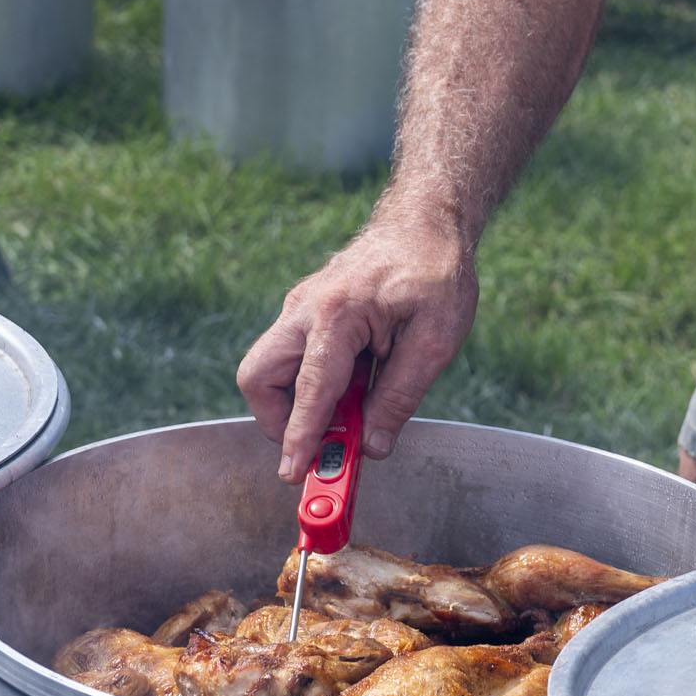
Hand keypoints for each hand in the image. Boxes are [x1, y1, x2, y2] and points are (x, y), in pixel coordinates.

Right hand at [238, 212, 479, 480]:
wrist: (425, 221)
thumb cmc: (434, 272)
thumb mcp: (435, 340)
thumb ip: (400, 395)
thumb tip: (373, 446)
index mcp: (336, 315)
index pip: (309, 390)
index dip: (300, 438)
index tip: (293, 474)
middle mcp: (305, 310)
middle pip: (260, 378)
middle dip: (281, 421)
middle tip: (319, 445)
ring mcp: (300, 309)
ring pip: (271, 370)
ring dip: (303, 402)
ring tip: (357, 408)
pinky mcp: (307, 313)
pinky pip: (295, 359)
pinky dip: (316, 384)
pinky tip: (361, 382)